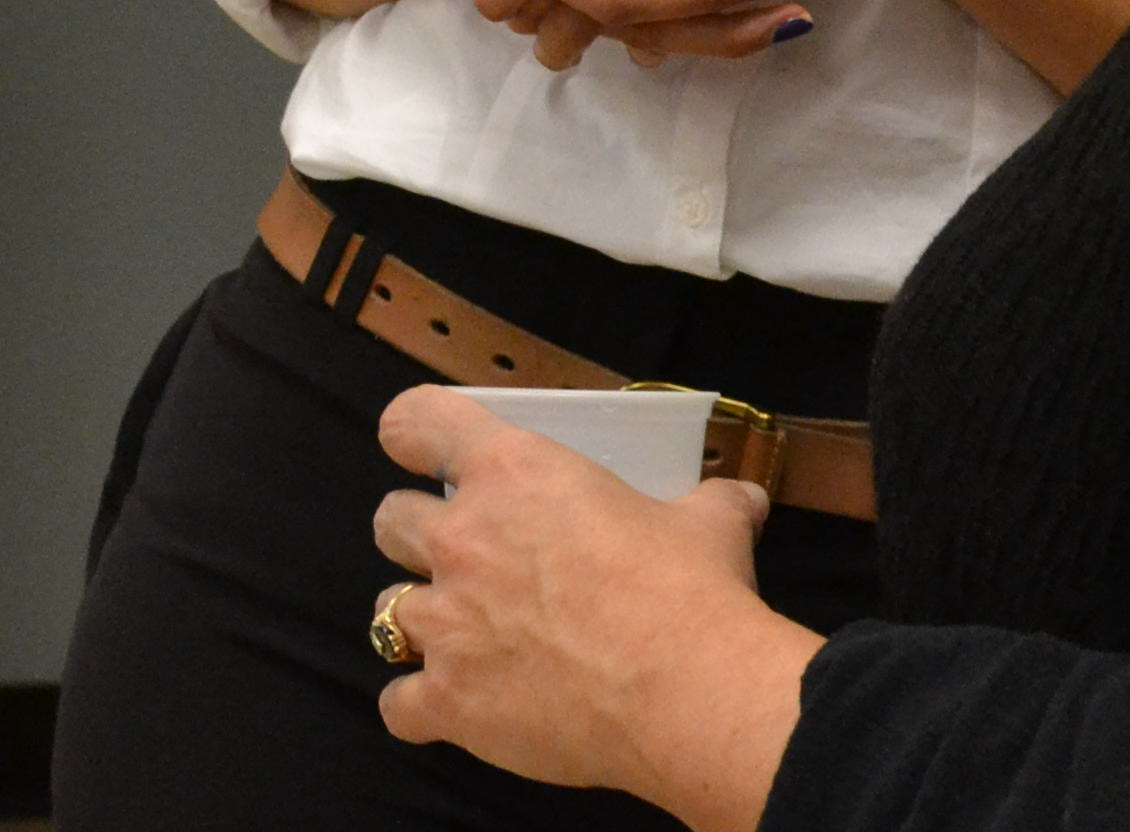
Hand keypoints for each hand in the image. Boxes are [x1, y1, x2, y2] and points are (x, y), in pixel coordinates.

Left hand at [369, 389, 813, 828]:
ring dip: (423, 620)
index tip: (420, 448)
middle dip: (419, 536)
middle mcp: (463, 538)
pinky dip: (419, 706)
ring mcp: (446, 622)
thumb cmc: (692, 592)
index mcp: (514, 473)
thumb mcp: (710, 523)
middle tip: (467, 559)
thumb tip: (744, 496)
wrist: (689, 693)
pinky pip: (397, 703)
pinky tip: (454, 708)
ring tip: (466, 638)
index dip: (413, 432)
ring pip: (385, 611)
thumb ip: (714, 502)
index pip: (417, 422)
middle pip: (391, 520)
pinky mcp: (447, 699)